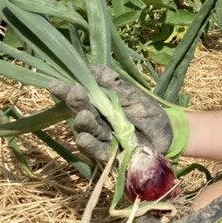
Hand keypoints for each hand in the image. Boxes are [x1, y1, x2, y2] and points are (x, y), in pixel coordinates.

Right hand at [51, 65, 187, 164]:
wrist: (167, 133)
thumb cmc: (146, 112)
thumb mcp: (131, 94)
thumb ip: (113, 83)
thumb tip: (92, 67)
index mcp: (98, 105)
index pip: (79, 97)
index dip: (66, 92)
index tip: (55, 84)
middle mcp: (96, 122)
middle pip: (82, 113)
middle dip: (77, 104)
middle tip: (74, 93)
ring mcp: (102, 139)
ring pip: (89, 132)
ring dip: (84, 124)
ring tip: (83, 115)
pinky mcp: (111, 155)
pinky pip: (99, 151)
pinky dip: (91, 145)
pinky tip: (83, 138)